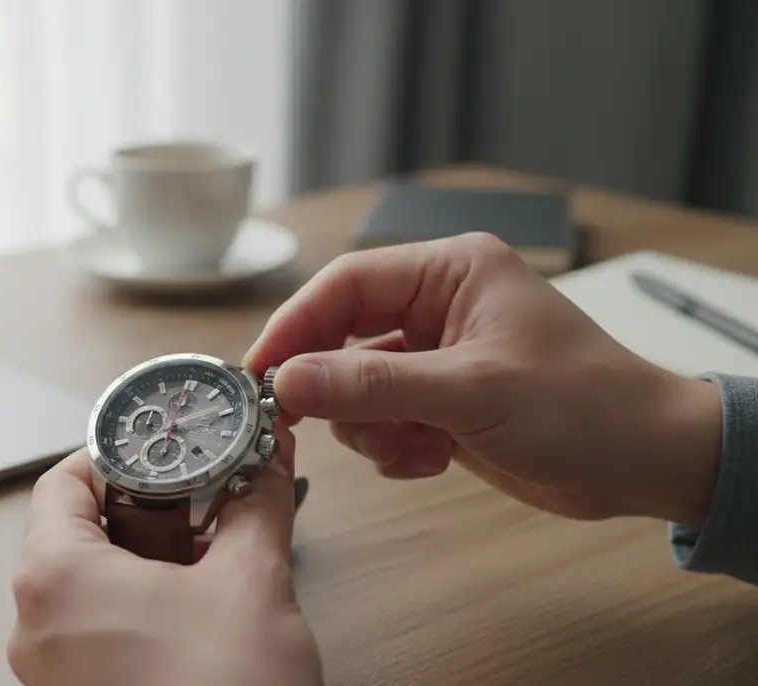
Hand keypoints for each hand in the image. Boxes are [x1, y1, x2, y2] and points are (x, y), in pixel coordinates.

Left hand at [7, 424, 322, 685]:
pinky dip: (146, 608)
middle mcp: (37, 626)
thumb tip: (266, 465)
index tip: (162, 446)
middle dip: (150, 510)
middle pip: (77, 532)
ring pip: (94, 586)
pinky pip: (101, 633)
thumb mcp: (253, 581)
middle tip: (203, 498)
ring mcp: (55, 673)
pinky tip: (203, 608)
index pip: (62, 482)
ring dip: (153, 561)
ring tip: (214, 555)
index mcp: (54, 578)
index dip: (116, 454)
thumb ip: (257, 506)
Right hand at [243, 232, 722, 526]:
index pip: (346, 284)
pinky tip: (431, 460)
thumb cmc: (583, 408)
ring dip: (370, 427)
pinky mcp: (442, 400)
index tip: (258, 372)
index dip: (295, 327)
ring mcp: (439, 355)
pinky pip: (383, 418)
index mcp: (451, 272)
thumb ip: (373, 386)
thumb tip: (287, 381)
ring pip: (357, 386)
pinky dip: (393, 446)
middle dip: (331, 387)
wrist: (648, 463)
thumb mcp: (471, 392)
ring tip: (412, 449)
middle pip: (343, 336)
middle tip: (301, 425)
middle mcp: (439, 306)